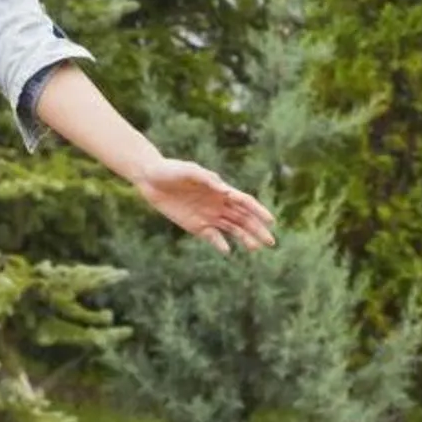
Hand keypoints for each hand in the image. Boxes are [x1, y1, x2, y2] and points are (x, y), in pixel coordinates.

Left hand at [134, 158, 275, 253]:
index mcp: (221, 190)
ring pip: (232, 229)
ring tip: (255, 248)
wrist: (150, 179)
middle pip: (243, 218)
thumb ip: (207, 179)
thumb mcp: (189, 171)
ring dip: (244, 238)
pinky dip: (220, 244)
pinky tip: (228, 251)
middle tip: (270, 242)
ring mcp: (208, 216)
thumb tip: (226, 190)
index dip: (258, 211)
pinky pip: (212, 237)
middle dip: (257, 229)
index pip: (245, 202)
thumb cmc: (172, 170)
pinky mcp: (196, 225)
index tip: (270, 221)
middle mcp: (219, 204)